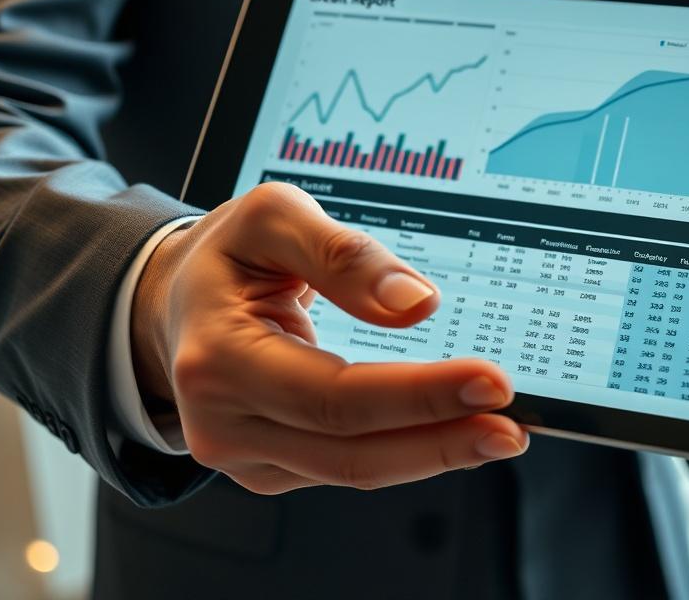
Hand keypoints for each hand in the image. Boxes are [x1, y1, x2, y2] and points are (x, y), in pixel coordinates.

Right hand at [131, 182, 527, 493]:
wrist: (177, 298)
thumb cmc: (227, 255)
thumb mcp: (274, 218)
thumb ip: (343, 254)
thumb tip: (414, 304)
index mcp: (218, 357)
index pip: (334, 394)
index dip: (418, 394)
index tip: (489, 382)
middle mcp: (221, 420)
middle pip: (349, 450)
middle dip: (440, 439)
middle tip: (510, 426)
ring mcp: (242, 452)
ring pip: (352, 470)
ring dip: (433, 454)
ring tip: (497, 434)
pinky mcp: (268, 464)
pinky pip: (345, 468)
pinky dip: (405, 453)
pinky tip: (449, 433)